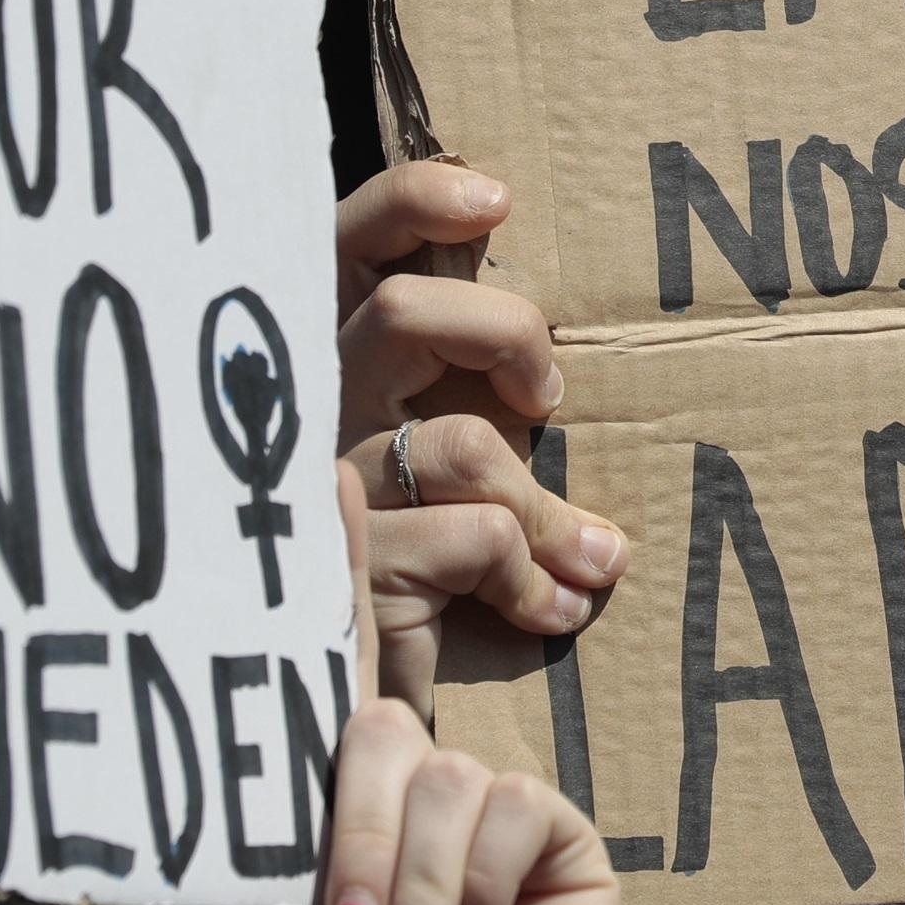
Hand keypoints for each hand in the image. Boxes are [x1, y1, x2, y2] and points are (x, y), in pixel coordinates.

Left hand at [236, 480, 635, 904]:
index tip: (328, 482)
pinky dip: (484, 886)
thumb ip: (300, 809)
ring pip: (445, 775)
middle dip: (368, 831)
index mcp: (315, 802)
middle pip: (378, 725)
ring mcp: (477, 801)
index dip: (325, 575)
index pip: (314, 676)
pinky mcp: (553, 825)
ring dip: (421, 887)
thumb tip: (322, 695)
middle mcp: (394, 787)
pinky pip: (511, 804)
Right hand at [335, 164, 627, 710]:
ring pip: (465, 445)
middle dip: (506, 334)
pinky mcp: (344, 572)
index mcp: (328, 359)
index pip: (347, 244)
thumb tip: (566, 361)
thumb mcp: (443, 460)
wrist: (353, 705)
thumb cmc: (417, 564)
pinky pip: (475, 539)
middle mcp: (309, 412)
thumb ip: (474, 393)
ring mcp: (321, 491)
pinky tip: (553, 610)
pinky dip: (535, 577)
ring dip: (550, 505)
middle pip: (398, 315)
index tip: (498, 199)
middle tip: (551, 396)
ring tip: (595, 555)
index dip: (414, 202)